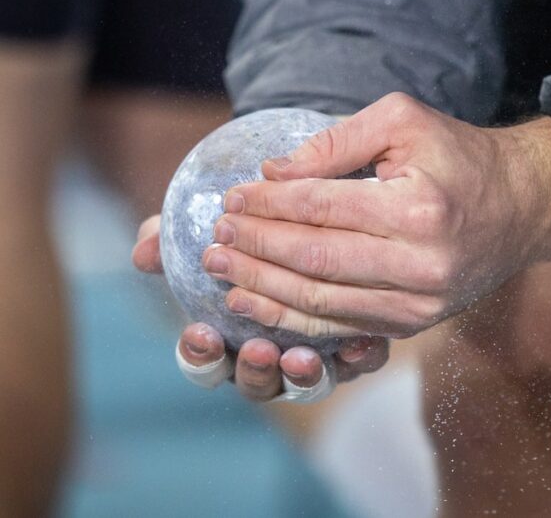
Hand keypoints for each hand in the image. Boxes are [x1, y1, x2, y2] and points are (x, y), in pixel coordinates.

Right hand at [133, 215, 387, 401]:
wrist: (335, 210)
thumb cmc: (261, 219)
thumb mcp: (220, 220)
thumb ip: (175, 234)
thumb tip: (141, 251)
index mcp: (232, 330)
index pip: (205, 360)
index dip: (199, 355)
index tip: (201, 334)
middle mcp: (274, 350)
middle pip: (256, 383)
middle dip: (253, 371)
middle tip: (256, 349)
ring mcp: (320, 351)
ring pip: (306, 385)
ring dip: (301, 375)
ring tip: (302, 355)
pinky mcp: (364, 341)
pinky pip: (361, 363)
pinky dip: (357, 356)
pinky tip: (360, 340)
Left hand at [202, 92, 550, 338]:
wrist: (523, 206)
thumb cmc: (460, 156)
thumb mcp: (403, 121)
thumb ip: (335, 142)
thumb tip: (273, 173)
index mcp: (417, 208)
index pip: (321, 208)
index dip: (267, 206)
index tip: (230, 199)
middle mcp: (421, 264)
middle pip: (314, 260)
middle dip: (256, 249)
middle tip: (216, 239)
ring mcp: (421, 303)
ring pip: (322, 302)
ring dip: (264, 289)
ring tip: (222, 274)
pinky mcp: (417, 323)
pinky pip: (344, 326)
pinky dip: (295, 319)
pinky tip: (259, 306)